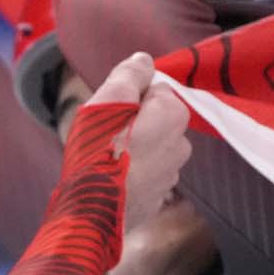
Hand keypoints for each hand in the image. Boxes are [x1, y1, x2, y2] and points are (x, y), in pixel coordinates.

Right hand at [87, 53, 191, 230]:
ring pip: (148, 148)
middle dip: (129, 123)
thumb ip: (130, 75)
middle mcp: (181, 145)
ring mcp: (170, 176)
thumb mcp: (108, 101)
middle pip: (152, 120)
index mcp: (174, 116)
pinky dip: (128, 173)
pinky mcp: (156, 199)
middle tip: (101, 135)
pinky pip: (142, 175)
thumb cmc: (97, 153)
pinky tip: (108, 179)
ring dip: (128, 149)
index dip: (127, 97)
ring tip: (101, 159)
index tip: (107, 112)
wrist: (91, 214)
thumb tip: (144, 59)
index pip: (153, 90)